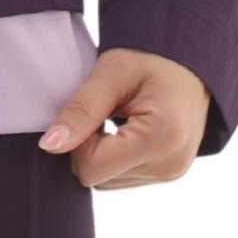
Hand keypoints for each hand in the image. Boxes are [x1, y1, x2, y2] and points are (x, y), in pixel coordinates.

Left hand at [37, 47, 209, 187]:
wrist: (188, 59)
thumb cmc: (150, 56)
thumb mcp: (111, 74)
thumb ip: (81, 111)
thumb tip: (49, 145)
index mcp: (160, 138)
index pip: (91, 168)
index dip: (78, 140)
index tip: (90, 109)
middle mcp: (170, 165)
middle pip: (99, 178)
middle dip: (89, 146)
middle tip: (104, 110)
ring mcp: (172, 174)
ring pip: (108, 181)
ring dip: (102, 152)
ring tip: (117, 116)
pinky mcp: (169, 174)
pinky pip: (124, 177)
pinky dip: (116, 156)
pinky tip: (126, 128)